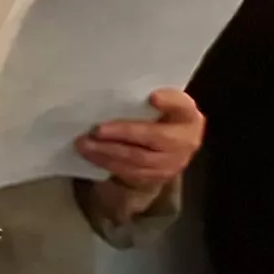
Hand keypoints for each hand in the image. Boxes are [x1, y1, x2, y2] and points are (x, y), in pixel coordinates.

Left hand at [77, 87, 202, 197]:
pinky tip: (93, 155)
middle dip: (123, 134)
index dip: (169, 102)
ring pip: (138, 159)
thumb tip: (127, 95)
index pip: (182, 106)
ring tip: (85, 144)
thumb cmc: (161, 117)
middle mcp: (187, 141)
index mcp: (188, 116)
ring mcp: (174, 163)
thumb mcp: (163, 103)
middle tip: (96, 130)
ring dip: (108, 152)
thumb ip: (150, 98)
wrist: (170, 147)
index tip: (152, 97)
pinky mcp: (158, 178)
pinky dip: (109, 163)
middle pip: (155, 138)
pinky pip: (130, 172)